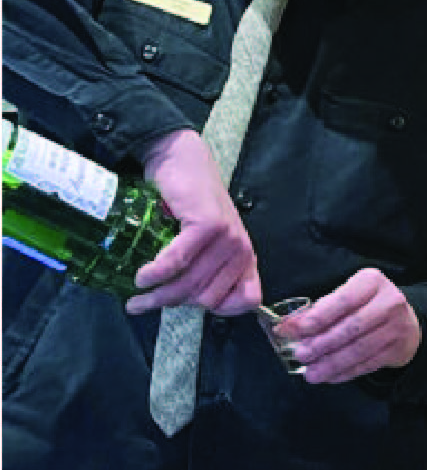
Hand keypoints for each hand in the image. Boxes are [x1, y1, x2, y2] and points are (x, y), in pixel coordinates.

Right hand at [128, 129, 260, 315]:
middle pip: (207, 299)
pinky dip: (156, 274)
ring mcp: (228, 238)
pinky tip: (142, 277)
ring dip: (157, 295)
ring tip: (136, 296)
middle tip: (145, 301)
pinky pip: (178, 262)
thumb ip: (201, 269)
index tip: (186, 306)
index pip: (246, 300)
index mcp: (245, 258)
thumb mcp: (203, 242)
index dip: (217, 309)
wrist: (181, 160)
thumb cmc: (188, 204)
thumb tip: (178, 303)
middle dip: (173, 304)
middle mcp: (242, 250)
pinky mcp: (207, 225)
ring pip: (190, 285)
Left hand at [282, 268, 421, 383]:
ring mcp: (398, 326)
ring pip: (360, 349)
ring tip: (311, 373)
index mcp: (372, 282)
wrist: (405, 320)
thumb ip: (318, 311)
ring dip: (332, 363)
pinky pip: (368, 364)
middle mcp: (390, 302)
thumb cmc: (366, 306)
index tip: (295, 331)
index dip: (318, 317)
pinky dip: (345, 372)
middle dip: (322, 344)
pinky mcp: (399, 349)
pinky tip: (329, 376)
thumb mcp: (345, 298)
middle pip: (351, 327)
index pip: (343, 300)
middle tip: (300, 355)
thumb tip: (288, 327)